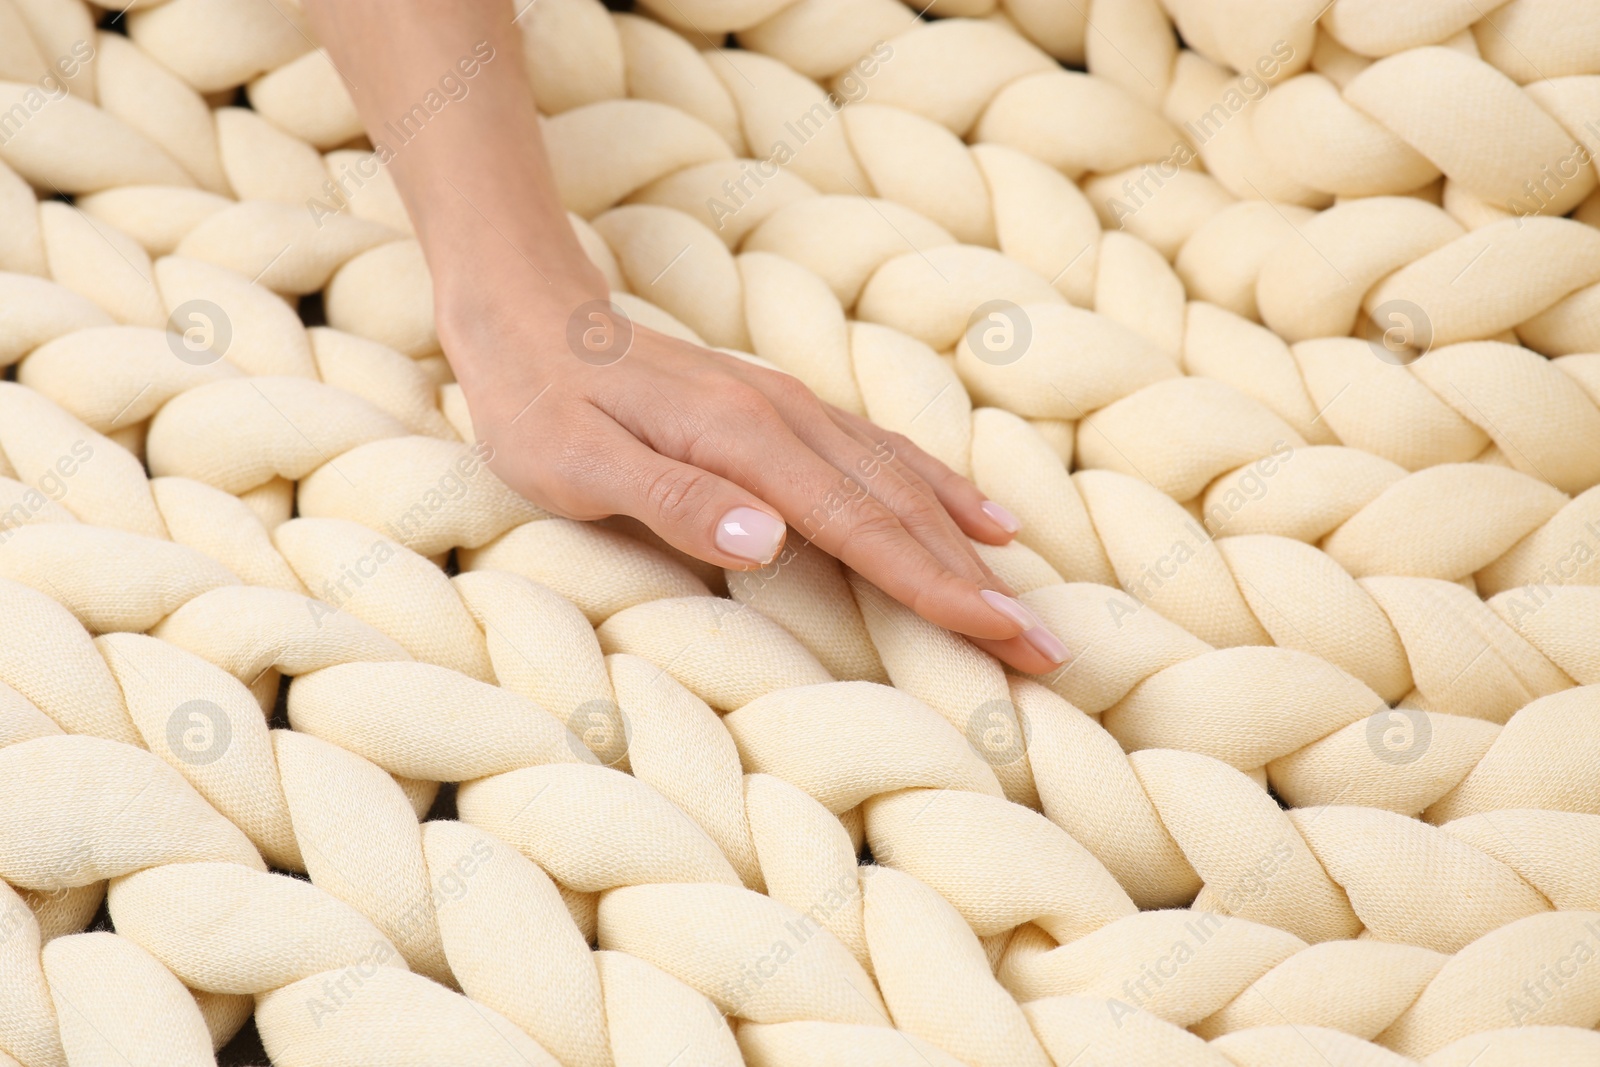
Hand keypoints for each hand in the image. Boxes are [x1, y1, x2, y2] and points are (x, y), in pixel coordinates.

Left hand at [439, 279, 1069, 673]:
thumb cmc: (537, 404)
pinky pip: (883, 451)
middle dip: (979, 583)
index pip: (863, 529)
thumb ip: (673, 501)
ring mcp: (793, 409)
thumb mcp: (574, 463)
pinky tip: (980, 515)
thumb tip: (771, 542)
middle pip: (903, 510)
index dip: (939, 588)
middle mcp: (787, 419)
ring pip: (904, 482)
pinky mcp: (785, 410)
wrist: (528, 316)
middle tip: (1047, 649)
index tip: (1006, 635)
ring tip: (1028, 597)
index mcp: (744, 441)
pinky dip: (940, 487)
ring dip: (970, 544)